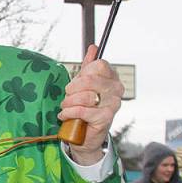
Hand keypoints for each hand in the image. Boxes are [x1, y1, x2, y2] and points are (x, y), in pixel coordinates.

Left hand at [58, 45, 124, 164]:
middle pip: (89, 79)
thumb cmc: (85, 107)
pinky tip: (64, 115)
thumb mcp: (84, 85)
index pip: (99, 65)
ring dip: (68, 102)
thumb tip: (93, 47)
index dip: (83, 74)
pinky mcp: (105, 118)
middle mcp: (117, 90)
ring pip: (84, 96)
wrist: (85, 135)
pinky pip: (81, 110)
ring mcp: (113, 104)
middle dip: (72, 89)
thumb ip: (89, 66)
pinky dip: (68, 113)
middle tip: (67, 97)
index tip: (76, 83)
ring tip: (65, 107)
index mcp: (112, 78)